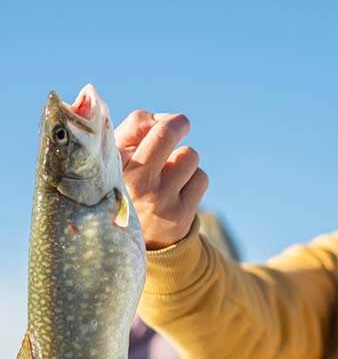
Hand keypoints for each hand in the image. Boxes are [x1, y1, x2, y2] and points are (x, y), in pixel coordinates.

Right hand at [115, 110, 207, 248]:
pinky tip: (179, 191)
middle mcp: (136, 185)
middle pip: (167, 133)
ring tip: (170, 175)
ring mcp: (160, 202)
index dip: (161, 121)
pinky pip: (200, 178)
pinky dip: (193, 180)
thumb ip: (134, 128)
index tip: (167, 123)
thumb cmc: (127, 184)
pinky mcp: (180, 216)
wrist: (132, 239)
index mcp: (116, 166)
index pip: (141, 124)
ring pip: (189, 156)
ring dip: (184, 161)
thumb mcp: (118, 156)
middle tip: (181, 125)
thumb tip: (164, 118)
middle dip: (178, 124)